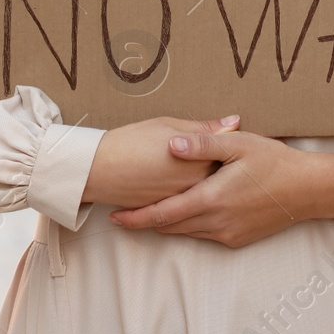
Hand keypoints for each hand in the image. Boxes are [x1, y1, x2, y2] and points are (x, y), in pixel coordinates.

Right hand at [81, 115, 239, 208]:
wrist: (99, 170)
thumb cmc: (132, 142)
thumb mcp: (168, 125)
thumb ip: (204, 128)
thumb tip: (235, 122)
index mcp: (200, 162)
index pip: (227, 155)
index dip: (225, 146)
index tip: (224, 140)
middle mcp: (196, 186)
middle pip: (218, 177)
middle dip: (217, 166)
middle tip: (205, 154)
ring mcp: (183, 202)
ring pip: (202, 191)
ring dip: (202, 182)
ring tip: (182, 167)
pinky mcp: (169, 212)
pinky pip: (185, 202)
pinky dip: (184, 193)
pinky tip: (173, 180)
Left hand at [107, 128, 333, 247]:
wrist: (309, 190)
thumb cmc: (274, 161)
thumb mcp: (239, 144)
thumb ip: (203, 143)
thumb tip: (172, 144)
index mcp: (212, 199)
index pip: (164, 214)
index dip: (136, 218)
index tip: (114, 216)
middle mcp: (217, 222)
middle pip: (169, 227)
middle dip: (145, 221)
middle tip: (122, 210)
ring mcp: (228, 234)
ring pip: (185, 232)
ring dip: (165, 223)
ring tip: (145, 210)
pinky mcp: (237, 239)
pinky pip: (203, 234)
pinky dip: (186, 225)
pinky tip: (182, 211)